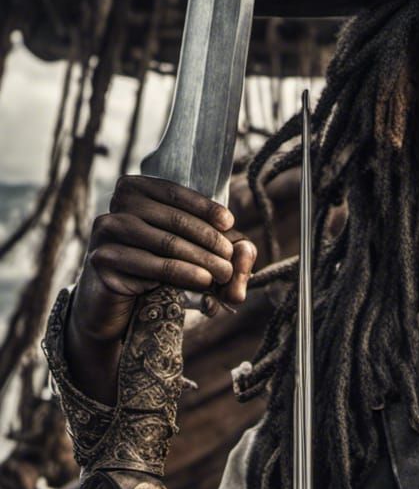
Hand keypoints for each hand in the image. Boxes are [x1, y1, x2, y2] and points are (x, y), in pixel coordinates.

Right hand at [71, 175, 257, 345]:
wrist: (114, 298)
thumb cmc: (156, 264)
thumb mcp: (188, 249)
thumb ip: (219, 244)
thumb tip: (246, 250)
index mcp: (135, 189)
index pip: (175, 194)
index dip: (205, 208)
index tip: (229, 222)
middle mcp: (116, 205)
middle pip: (175, 221)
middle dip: (210, 241)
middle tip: (231, 260)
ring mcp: (105, 231)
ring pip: (166, 243)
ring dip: (202, 259)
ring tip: (225, 274)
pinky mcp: (102, 260)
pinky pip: (151, 266)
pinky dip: (183, 274)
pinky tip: (203, 281)